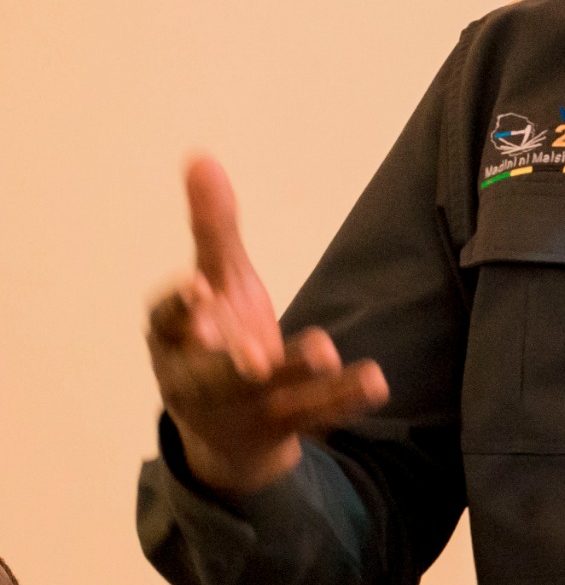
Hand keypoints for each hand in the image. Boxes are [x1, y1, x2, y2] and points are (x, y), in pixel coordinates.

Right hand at [144, 157, 386, 495]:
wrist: (227, 428)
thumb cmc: (216, 336)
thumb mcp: (217, 280)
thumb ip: (213, 228)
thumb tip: (201, 156)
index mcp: (175, 341)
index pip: (169, 324)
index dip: (182, 308)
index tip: (199, 288)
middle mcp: (204, 381)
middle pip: (217, 376)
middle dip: (232, 366)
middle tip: (252, 357)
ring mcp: (248, 410)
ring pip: (274, 397)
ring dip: (299, 377)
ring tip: (325, 351)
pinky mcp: (288, 428)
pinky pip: (319, 416)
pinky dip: (346, 399)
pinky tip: (376, 379)